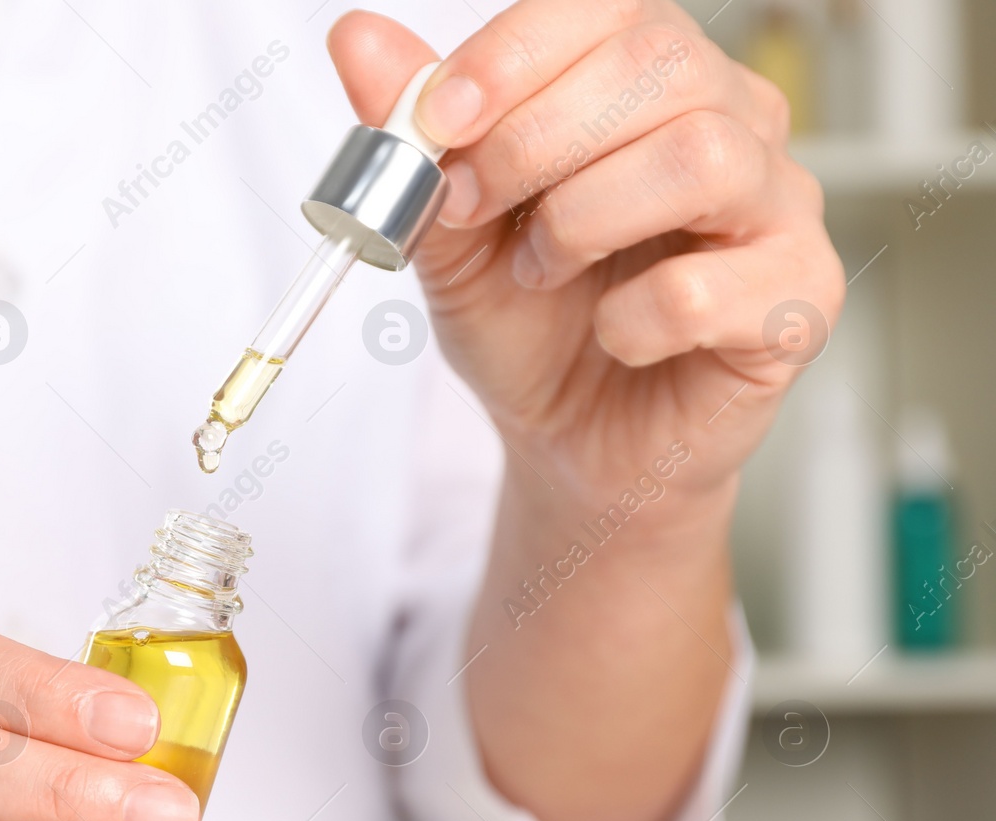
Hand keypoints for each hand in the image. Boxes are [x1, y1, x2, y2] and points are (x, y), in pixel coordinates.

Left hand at [329, 1, 843, 521]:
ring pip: (703, 157)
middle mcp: (735, 122)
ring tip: (542, 272)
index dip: (516, 56)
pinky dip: (632, 320)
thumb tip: (357, 39)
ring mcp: (779, 209)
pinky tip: (611, 336)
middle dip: (536, 139)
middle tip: (471, 208)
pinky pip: (713, 287)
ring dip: (585, 221)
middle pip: (663, 66)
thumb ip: (415, 137)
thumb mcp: (450, 230)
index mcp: (653, 82)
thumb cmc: (529, 323)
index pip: (610, 8)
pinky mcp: (798, 302)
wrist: (569, 441)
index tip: (439, 121)